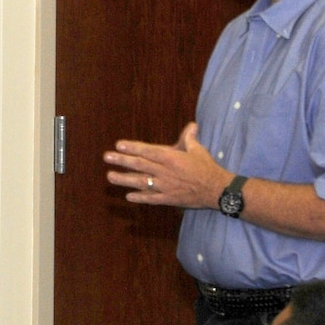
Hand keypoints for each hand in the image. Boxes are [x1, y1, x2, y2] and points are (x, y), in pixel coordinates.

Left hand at [104, 123, 233, 209]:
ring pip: (141, 182)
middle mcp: (165, 171)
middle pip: (139, 165)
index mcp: (171, 158)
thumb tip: (192, 126)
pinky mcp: (169, 199)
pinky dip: (140, 197)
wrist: (217, 189)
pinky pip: (151, 198)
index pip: (148, 151)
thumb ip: (189, 139)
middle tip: (107, 157)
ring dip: (124, 179)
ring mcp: (165, 186)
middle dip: (122, 160)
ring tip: (110, 176)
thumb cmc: (207, 168)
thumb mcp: (198, 150)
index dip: (132, 147)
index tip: (118, 144)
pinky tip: (128, 196)